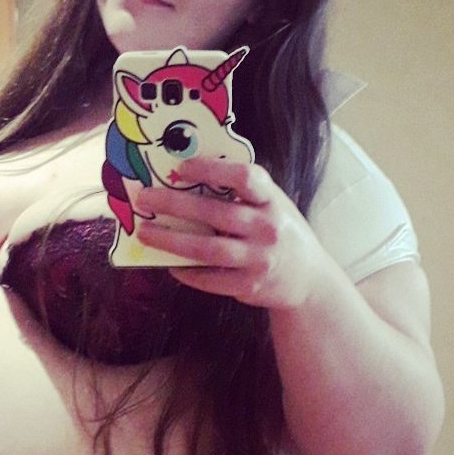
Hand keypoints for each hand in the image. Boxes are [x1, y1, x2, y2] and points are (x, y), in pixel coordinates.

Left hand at [135, 159, 327, 308]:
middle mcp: (268, 228)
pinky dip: (186, 272)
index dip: (212, 170)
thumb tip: (186, 180)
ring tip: (145, 233)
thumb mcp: (272, 206)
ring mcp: (259, 259)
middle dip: (175, 204)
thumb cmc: (280, 233)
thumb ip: (241, 194)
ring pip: (207, 249)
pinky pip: (210, 279)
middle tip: (145, 199)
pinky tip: (168, 264)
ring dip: (172, 240)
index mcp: (272, 200)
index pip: (245, 177)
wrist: (308, 280)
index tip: (181, 167)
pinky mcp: (249, 286)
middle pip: (216, 213)